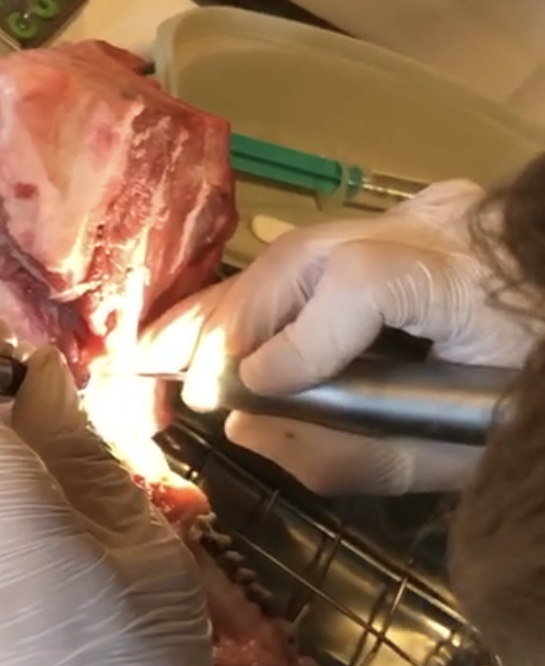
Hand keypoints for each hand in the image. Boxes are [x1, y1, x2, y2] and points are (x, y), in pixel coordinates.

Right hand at [142, 180, 538, 494]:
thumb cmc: (528, 406)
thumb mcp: (458, 456)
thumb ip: (355, 455)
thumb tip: (245, 430)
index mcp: (473, 285)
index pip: (367, 282)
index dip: (298, 339)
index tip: (246, 394)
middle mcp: (443, 227)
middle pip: (308, 254)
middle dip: (227, 322)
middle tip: (159, 373)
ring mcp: (426, 210)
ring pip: (301, 247)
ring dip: (229, 307)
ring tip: (157, 349)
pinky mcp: (413, 213)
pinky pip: (319, 249)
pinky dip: (264, 294)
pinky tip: (208, 325)